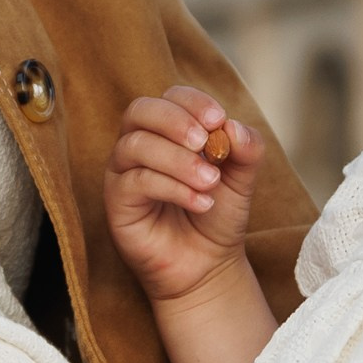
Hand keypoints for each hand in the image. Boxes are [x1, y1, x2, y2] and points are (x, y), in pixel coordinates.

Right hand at [105, 88, 262, 308]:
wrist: (207, 264)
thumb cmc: (217, 214)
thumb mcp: (242, 179)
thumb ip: (246, 149)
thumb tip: (233, 126)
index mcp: (168, 130)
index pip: (171, 98)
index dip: (193, 102)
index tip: (219, 120)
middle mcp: (139, 144)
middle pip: (141, 111)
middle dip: (176, 121)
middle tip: (205, 142)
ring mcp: (123, 173)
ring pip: (136, 146)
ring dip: (178, 160)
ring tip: (210, 182)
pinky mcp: (116, 202)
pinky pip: (134, 182)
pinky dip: (172, 187)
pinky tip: (200, 202)